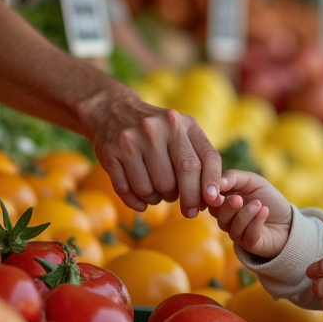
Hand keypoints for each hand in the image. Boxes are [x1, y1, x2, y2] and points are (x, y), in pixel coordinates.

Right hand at [80, 86, 222, 218]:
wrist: (112, 111)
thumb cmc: (158, 132)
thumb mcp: (182, 132)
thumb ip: (199, 159)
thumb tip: (211, 199)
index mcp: (181, 123)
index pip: (206, 158)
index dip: (211, 183)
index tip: (211, 201)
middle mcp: (157, 128)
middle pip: (182, 174)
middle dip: (188, 198)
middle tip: (188, 210)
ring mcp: (131, 139)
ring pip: (152, 188)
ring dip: (159, 199)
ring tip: (159, 192)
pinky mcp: (111, 152)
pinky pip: (127, 191)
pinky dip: (138, 202)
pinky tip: (142, 198)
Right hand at [209, 170, 292, 258]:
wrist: (287, 220)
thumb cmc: (268, 198)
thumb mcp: (253, 181)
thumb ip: (234, 177)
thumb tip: (217, 182)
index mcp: (224, 201)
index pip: (210, 199)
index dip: (212, 196)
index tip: (219, 191)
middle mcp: (227, 218)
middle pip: (218, 214)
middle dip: (228, 207)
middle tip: (238, 199)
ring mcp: (237, 233)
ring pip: (232, 226)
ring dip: (245, 214)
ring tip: (258, 204)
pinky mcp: (249, 244)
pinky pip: (247, 236)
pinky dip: (256, 222)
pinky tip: (265, 212)